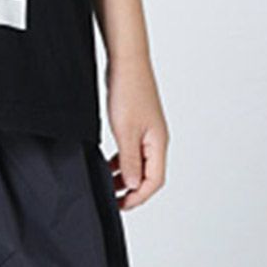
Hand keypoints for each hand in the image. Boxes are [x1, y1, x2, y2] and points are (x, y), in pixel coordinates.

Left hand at [106, 57, 168, 210]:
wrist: (127, 62)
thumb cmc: (129, 90)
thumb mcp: (125, 133)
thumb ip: (129, 162)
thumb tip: (133, 186)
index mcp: (158, 143)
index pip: (154, 182)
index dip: (138, 197)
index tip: (121, 205)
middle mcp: (157, 140)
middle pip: (148, 176)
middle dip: (132, 191)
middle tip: (113, 200)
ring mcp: (148, 134)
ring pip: (139, 165)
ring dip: (125, 178)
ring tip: (108, 184)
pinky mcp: (138, 126)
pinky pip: (132, 153)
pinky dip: (122, 163)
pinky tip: (108, 166)